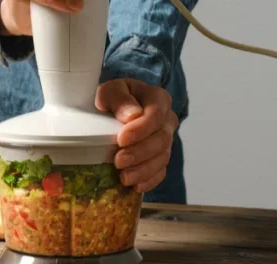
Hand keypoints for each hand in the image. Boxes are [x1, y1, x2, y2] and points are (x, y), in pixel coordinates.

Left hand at [95, 78, 177, 192]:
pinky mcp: (160, 157)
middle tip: (119, 161)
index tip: (121, 139)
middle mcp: (167, 119)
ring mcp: (166, 139)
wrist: (112, 110)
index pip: (156, 114)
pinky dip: (149, 180)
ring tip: (124, 177)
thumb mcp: (110, 91)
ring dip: (143, 170)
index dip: (141, 129)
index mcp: (158, 98)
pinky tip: (136, 186)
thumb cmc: (112, 99)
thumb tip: (132, 116)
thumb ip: (119, 99)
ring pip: (163, 157)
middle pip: (161, 139)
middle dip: (140, 153)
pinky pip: (161, 172)